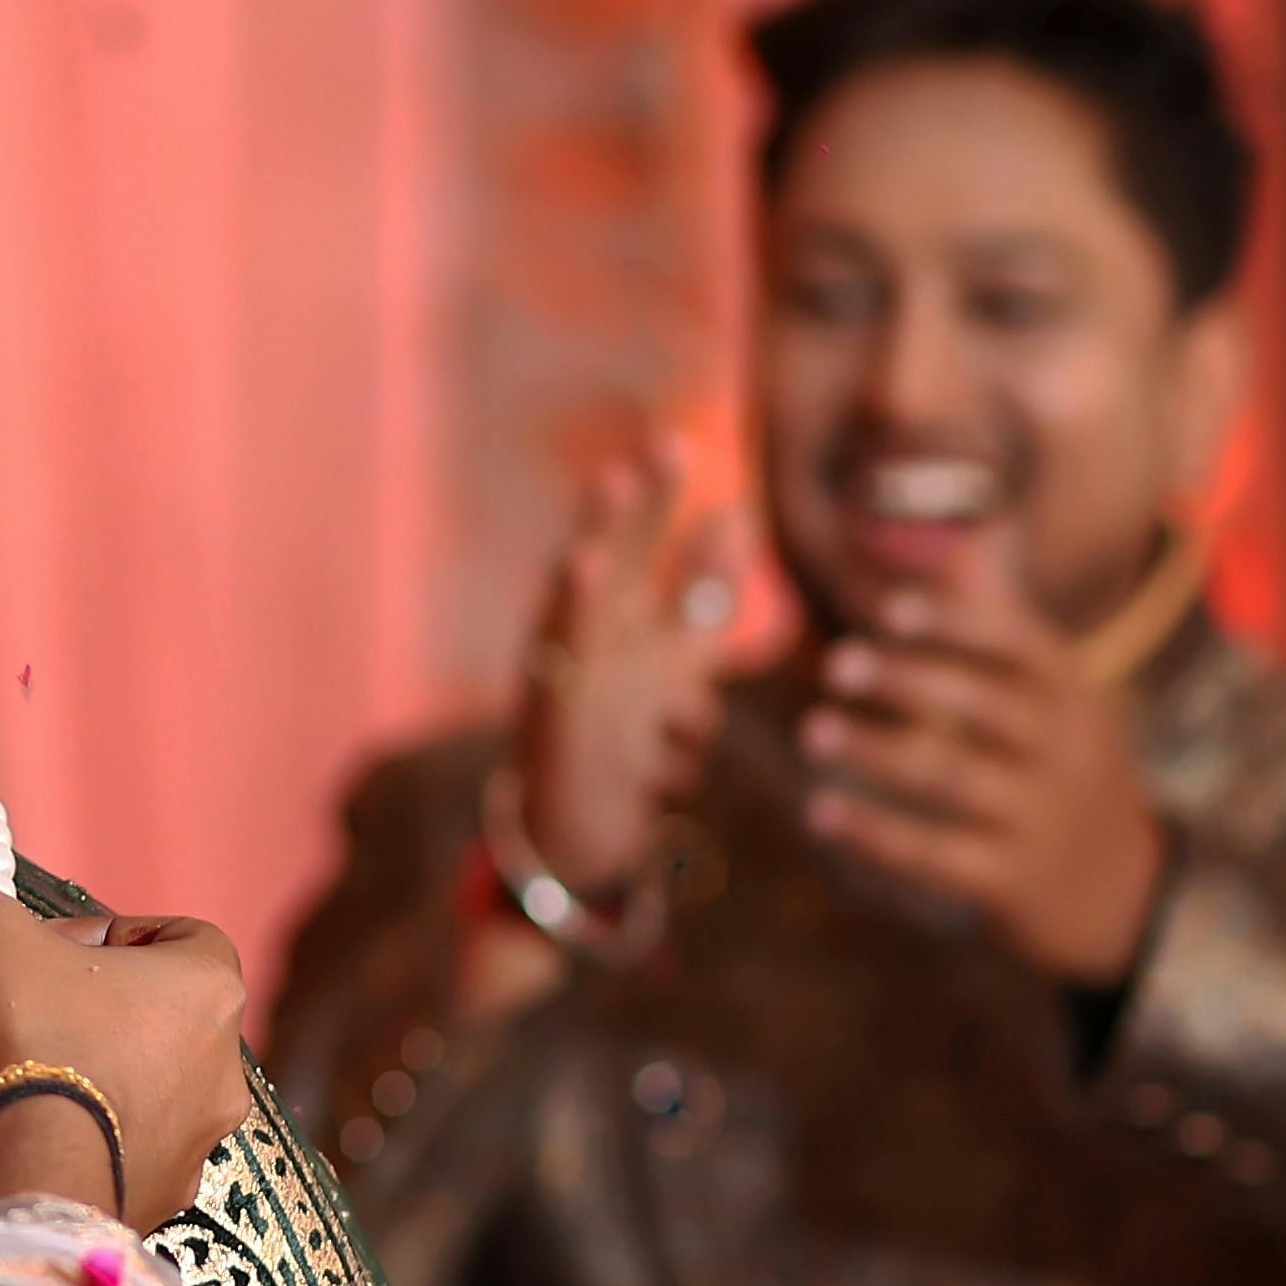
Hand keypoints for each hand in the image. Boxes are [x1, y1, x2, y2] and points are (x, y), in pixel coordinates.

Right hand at [0, 866, 247, 1228]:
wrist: (24, 1174)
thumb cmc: (26, 1037)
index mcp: (208, 993)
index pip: (180, 936)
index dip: (109, 931)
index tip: (47, 947)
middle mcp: (218, 1074)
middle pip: (150, 1018)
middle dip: (81, 1011)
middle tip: (14, 1012)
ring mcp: (190, 1148)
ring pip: (131, 1093)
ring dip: (75, 1078)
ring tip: (1, 1077)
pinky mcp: (150, 1203)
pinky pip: (105, 1155)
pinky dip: (63, 1140)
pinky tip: (6, 1132)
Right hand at [509, 450, 746, 901]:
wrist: (577, 838)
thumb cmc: (623, 748)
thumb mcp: (675, 663)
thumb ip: (699, 598)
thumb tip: (735, 517)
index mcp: (620, 627)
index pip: (642, 553)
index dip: (658, 504)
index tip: (678, 446)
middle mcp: (588, 643)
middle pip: (614, 559)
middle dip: (637, 506)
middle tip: (663, 446)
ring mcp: (564, 675)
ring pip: (578, 596)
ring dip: (596, 541)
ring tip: (612, 486)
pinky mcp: (549, 715)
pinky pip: (559, 660)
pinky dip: (568, 616)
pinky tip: (577, 570)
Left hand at [793, 528, 1169, 982]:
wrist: (1123, 895)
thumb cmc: (1065, 775)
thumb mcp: (1059, 705)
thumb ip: (1007, 630)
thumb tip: (968, 543)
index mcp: (1074, 700)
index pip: (1024, 647)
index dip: (960, 624)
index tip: (890, 608)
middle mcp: (1065, 754)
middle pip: (987, 706)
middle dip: (909, 682)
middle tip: (835, 664)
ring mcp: (1041, 820)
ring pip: (952, 778)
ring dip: (877, 752)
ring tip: (813, 730)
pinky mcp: (1012, 882)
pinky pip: (934, 853)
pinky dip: (874, 831)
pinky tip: (820, 810)